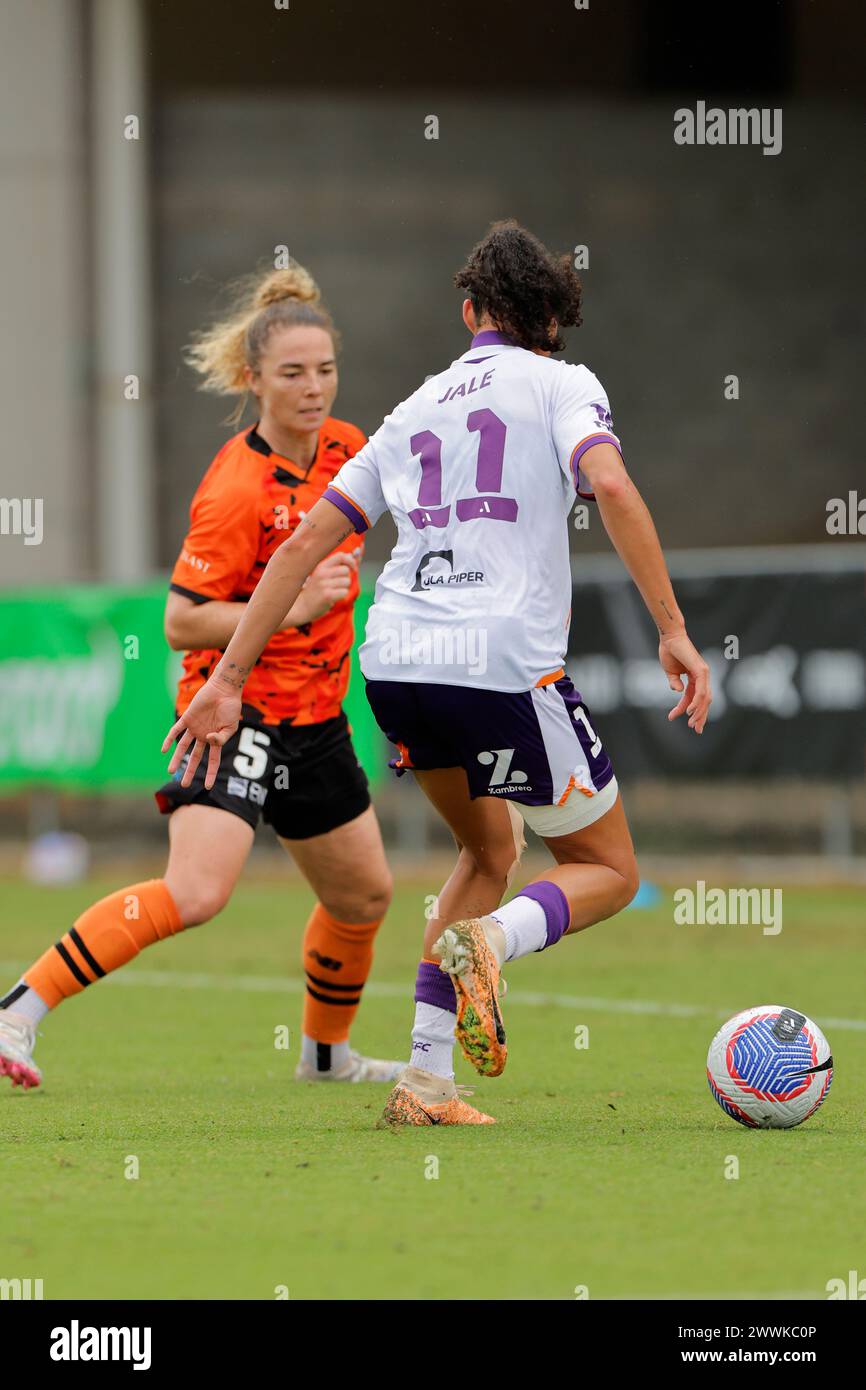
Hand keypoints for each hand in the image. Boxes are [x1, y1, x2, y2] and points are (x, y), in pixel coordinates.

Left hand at [161, 674, 242, 789]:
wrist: (223, 689)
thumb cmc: (231, 707)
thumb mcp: (231, 726)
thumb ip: (221, 737)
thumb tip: (208, 741)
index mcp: (215, 739)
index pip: (213, 760)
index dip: (211, 773)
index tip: (209, 786)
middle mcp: (203, 736)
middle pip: (195, 757)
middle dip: (190, 770)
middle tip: (184, 784)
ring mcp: (195, 728)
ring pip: (183, 746)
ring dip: (177, 758)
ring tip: (171, 771)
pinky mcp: (188, 718)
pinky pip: (176, 730)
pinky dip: (169, 740)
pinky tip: (164, 750)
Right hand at [282, 551, 356, 626]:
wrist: (302, 606)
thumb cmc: (316, 590)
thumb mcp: (322, 574)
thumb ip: (337, 565)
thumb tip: (354, 555)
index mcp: (321, 566)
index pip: (341, 556)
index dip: (350, 561)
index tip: (353, 569)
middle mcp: (322, 573)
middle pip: (346, 570)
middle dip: (346, 578)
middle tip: (336, 585)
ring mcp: (324, 584)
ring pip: (347, 582)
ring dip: (343, 588)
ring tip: (333, 591)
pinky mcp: (327, 595)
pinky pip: (344, 592)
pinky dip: (341, 595)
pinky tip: (333, 597)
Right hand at [659, 630, 711, 733]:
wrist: (669, 637)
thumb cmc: (669, 651)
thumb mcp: (670, 672)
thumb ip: (674, 683)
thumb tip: (677, 691)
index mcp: (695, 677)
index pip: (693, 697)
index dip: (685, 709)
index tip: (673, 717)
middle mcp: (702, 676)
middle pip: (704, 701)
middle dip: (700, 716)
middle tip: (696, 730)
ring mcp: (703, 673)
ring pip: (705, 699)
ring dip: (699, 713)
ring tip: (692, 724)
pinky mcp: (701, 671)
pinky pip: (701, 691)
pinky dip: (697, 702)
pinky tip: (691, 711)